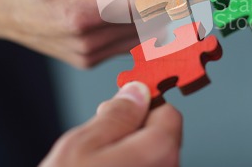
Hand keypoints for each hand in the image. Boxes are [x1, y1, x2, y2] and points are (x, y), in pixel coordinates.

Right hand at [0, 0, 158, 67]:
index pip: (143, 5)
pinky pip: (127, 42)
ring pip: (141, 35)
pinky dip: (142, 22)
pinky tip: (146, 3)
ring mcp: (88, 55)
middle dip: (169, 0)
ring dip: (159, 12)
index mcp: (80, 15)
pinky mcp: (88, 58)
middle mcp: (87, 43)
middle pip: (147, 23)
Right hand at [41, 82, 181, 166]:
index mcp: (160, 151)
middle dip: (133, 132)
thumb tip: (136, 91)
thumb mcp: (83, 144)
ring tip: (96, 166)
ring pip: (151, 160)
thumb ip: (117, 114)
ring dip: (128, 156)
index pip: (168, 113)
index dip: (143, 106)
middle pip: (161, 138)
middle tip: (99, 141)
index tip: (121, 108)